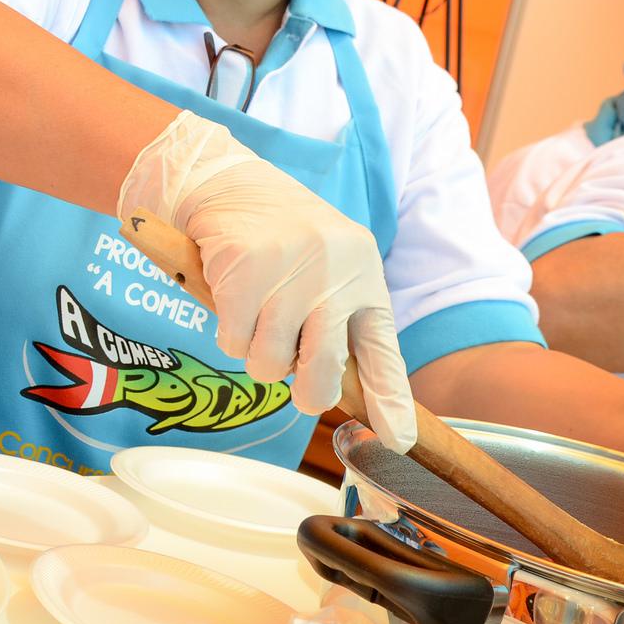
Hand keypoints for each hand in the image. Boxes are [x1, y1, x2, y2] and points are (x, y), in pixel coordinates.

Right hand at [119, 111, 413, 450]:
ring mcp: (288, 271)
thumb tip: (352, 399)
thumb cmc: (283, 239)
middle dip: (305, 392)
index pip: (382, 351)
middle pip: (322, 373)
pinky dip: (227, 331)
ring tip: (256, 314)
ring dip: (256, 352)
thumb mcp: (330, 272)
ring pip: (268, 365)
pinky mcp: (243, 269)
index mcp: (363, 277)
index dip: (389, 401)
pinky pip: (232, 342)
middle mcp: (333, 274)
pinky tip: (232, 297)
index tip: (396, 439)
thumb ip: (340, 325)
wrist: (231, 183)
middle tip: (293, 383)